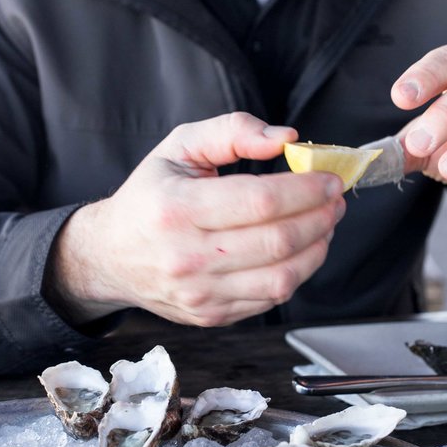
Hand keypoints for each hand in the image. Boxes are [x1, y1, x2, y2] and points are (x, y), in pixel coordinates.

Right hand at [47, 112, 345, 326]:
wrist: (111, 255)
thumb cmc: (150, 196)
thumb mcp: (179, 146)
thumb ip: (233, 131)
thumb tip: (288, 138)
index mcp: (177, 208)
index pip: (259, 202)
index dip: (306, 190)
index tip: (329, 180)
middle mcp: (186, 256)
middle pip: (278, 241)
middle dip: (320, 218)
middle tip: (335, 201)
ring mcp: (199, 293)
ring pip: (282, 278)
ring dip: (317, 249)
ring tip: (325, 225)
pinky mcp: (211, 315)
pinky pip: (270, 299)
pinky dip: (297, 273)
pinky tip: (300, 251)